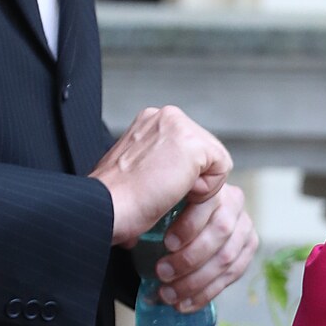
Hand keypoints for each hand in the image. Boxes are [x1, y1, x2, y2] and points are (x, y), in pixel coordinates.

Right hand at [92, 105, 232, 249]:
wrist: (103, 208)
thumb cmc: (115, 200)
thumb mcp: (139, 170)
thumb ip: (161, 163)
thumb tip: (177, 177)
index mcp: (151, 122)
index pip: (193, 150)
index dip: (183, 177)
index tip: (158, 187)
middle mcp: (165, 116)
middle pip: (208, 153)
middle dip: (193, 180)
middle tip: (163, 192)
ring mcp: (178, 125)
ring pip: (215, 161)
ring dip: (197, 187)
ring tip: (166, 192)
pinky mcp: (192, 142)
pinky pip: (221, 169)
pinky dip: (204, 190)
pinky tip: (174, 191)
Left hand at [151, 184, 257, 312]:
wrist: (152, 224)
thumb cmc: (150, 207)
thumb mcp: (153, 192)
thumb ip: (163, 194)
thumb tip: (148, 221)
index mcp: (211, 183)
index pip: (209, 203)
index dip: (190, 226)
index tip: (167, 244)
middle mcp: (233, 202)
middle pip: (221, 232)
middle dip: (190, 258)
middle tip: (163, 273)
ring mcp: (243, 226)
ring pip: (227, 258)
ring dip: (196, 281)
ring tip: (169, 294)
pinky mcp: (245, 250)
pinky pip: (232, 274)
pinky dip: (207, 292)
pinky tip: (186, 303)